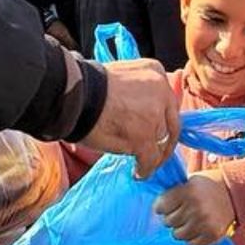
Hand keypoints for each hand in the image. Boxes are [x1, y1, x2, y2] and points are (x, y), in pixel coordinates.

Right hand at [83, 60, 179, 180]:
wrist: (73, 96)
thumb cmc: (87, 87)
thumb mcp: (122, 77)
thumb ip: (138, 91)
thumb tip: (141, 113)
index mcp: (155, 72)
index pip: (168, 101)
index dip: (163, 120)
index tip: (159, 131)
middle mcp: (161, 91)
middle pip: (171, 123)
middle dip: (165, 142)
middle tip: (158, 154)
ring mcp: (154, 115)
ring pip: (162, 142)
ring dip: (154, 156)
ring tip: (144, 164)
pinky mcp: (144, 137)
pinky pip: (150, 159)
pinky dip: (145, 168)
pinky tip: (138, 172)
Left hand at [156, 173, 236, 244]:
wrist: (236, 192)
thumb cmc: (208, 186)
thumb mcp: (189, 182)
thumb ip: (173, 193)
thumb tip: (156, 209)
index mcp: (188, 191)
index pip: (161, 206)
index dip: (162, 206)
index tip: (167, 205)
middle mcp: (196, 207)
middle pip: (168, 222)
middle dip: (172, 218)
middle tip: (182, 212)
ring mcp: (204, 222)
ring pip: (177, 235)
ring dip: (181, 229)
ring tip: (191, 220)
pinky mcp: (212, 235)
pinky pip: (191, 244)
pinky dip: (192, 238)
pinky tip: (199, 228)